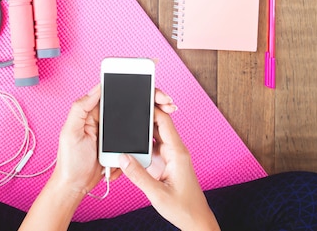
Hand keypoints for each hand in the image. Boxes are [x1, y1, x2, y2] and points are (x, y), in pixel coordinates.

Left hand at [51, 86, 177, 196]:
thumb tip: (96, 88)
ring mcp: (115, 132)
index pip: (115, 93)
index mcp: (93, 112)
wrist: (76, 185)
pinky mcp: (121, 145)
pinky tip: (160, 126)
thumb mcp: (70, 131)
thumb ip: (80, 108)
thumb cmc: (69, 161)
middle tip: (166, 100)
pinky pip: (137, 134)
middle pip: (131, 103)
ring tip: (168, 109)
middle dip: (150, 98)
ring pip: (137, 117)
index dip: (132, 85)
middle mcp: (105, 119)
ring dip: (153, 112)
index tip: (148, 84)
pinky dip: (149, 129)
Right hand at [119, 108, 219, 230]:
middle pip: (156, 126)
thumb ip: (138, 175)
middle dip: (141, 117)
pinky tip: (126, 148)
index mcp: (176, 152)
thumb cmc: (183, 208)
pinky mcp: (164, 164)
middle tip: (124, 110)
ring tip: (121, 127)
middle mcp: (173, 151)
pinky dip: (139, 148)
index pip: (164, 121)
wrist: (195, 221)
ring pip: (151, 138)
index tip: (137, 98)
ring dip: (138, 134)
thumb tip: (121, 158)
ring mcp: (168, 157)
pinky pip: (150, 150)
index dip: (152, 108)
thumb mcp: (157, 193)